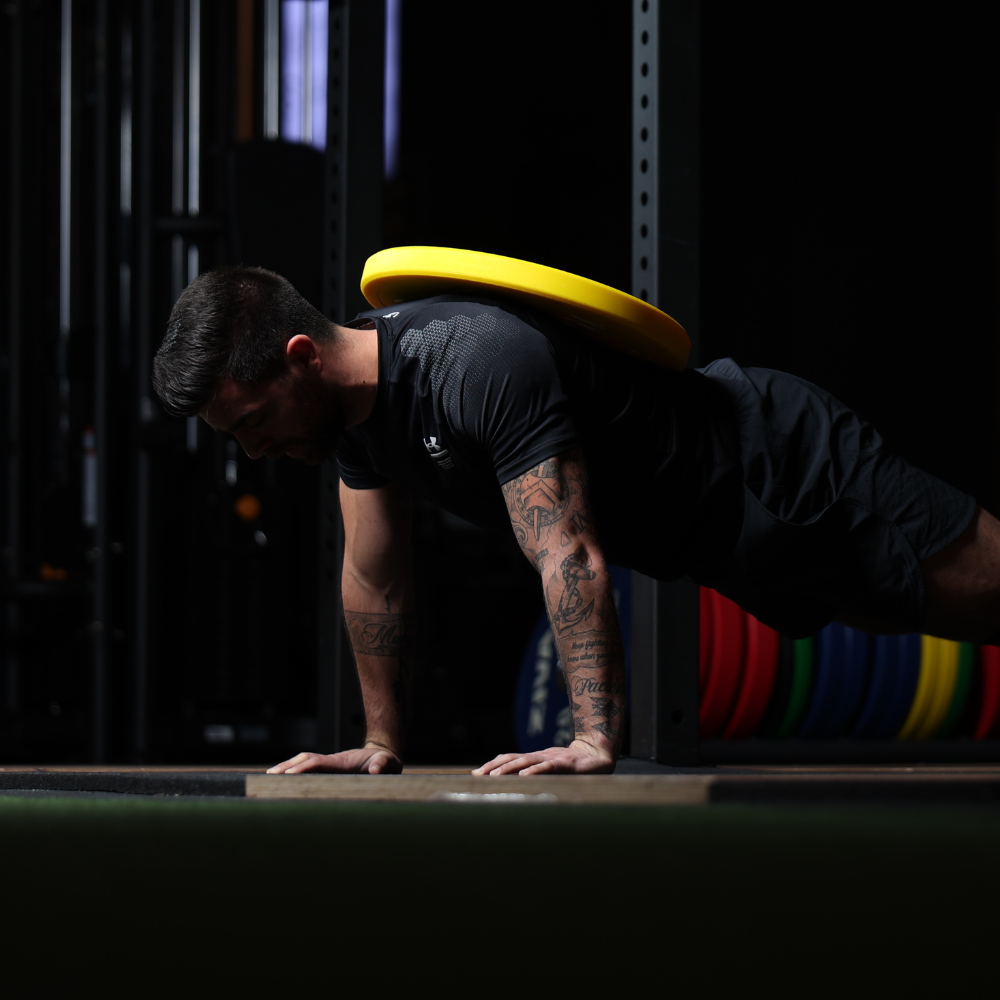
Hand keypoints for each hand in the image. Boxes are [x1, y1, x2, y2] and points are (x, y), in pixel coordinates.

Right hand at [266, 744, 401, 774]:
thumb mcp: (388, 762)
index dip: (304, 768)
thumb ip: (383, 764)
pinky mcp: (328, 768)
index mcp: (342, 762)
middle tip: (269, 777)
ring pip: (303, 761)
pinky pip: (307, 767)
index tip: (289, 775)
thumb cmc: (386, 761)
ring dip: (287, 767)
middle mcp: (332, 760)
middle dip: (288, 766)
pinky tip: (282, 778)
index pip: (319, 763)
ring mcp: (329, 763)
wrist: (384, 754)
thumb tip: (375, 770)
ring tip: (269, 777)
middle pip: (305, 760)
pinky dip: (293, 769)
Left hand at [472, 739, 615, 775]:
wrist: (598, 755)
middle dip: (494, 767)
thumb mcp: (551, 770)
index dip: (493, 765)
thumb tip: (516, 787)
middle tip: (478, 775)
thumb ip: (536, 776)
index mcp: (535, 759)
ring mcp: (552, 758)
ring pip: (526, 761)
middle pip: (513, 758)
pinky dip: (534, 771)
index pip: (509, 759)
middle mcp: (540, 756)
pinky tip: (524, 776)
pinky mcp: (565, 764)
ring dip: (508, 768)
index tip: (476, 774)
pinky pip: (547, 767)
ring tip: (494, 776)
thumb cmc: (573, 765)